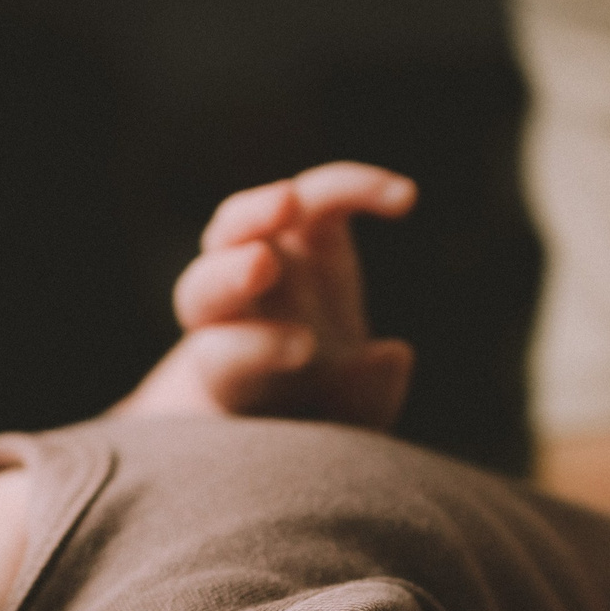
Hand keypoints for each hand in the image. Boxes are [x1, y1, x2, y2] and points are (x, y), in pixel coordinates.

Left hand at [116, 161, 416, 428]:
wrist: (310, 379)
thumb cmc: (322, 410)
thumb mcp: (344, 423)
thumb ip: (362, 400)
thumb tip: (393, 353)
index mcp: (229, 375)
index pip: (225, 356)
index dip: (257, 348)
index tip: (305, 349)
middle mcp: (232, 314)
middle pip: (205, 287)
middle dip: (229, 275)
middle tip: (259, 267)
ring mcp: (259, 262)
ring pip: (235, 226)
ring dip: (257, 212)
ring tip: (289, 202)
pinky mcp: (301, 228)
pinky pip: (315, 196)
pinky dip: (352, 188)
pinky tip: (404, 198)